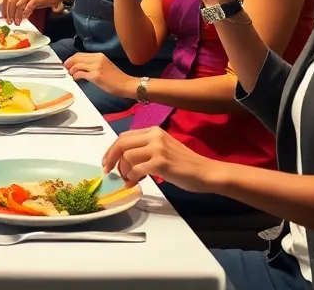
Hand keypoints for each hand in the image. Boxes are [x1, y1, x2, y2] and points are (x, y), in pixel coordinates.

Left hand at [1, 0, 68, 24]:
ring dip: (16, 16)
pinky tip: (25, 18)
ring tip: (17, 23)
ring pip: (17, 6)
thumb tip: (15, 8)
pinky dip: (25, 14)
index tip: (4, 16)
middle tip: (9, 22)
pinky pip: (27, 8)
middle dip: (9, 14)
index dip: (4, 7)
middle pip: (10, 2)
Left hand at [64, 52, 136, 98]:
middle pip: (77, 58)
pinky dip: (75, 76)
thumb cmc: (117, 78)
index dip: (72, 58)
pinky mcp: (96, 76)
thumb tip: (81, 67)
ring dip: (71, 70)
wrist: (126, 84)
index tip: (68, 63)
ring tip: (70, 74)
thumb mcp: (105, 65)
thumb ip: (94, 64)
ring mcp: (96, 67)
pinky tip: (75, 78)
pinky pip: (81, 73)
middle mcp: (98, 59)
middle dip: (69, 63)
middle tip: (65, 68)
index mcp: (100, 55)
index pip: (81, 54)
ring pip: (77, 65)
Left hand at [101, 127, 222, 192]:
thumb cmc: (185, 164)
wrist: (205, 172)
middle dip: (111, 158)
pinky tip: (134, 183)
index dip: (112, 149)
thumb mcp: (163, 148)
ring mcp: (157, 148)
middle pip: (121, 143)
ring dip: (123, 170)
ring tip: (129, 179)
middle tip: (108, 171)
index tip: (107, 161)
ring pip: (127, 157)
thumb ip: (145, 149)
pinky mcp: (160, 163)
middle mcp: (154, 136)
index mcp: (153, 131)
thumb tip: (123, 160)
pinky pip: (136, 169)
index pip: (124, 136)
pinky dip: (131, 177)